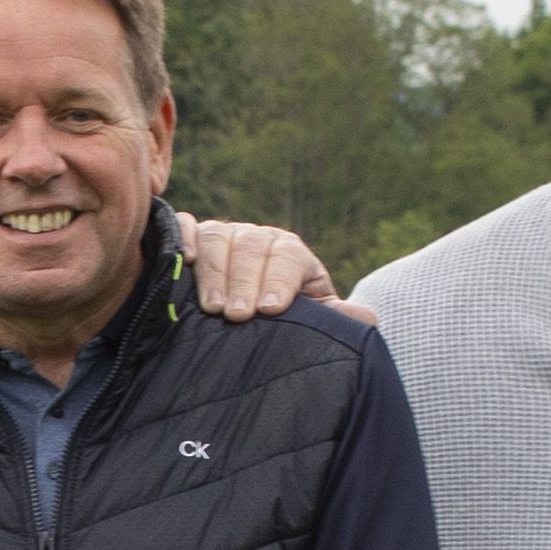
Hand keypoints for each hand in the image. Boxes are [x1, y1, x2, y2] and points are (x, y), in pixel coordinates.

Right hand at [182, 217, 339, 320]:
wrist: (246, 319)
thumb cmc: (280, 322)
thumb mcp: (310, 322)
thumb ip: (335, 320)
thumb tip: (365, 319)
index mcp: (289, 254)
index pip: (287, 257)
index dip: (278, 281)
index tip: (270, 310)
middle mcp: (257, 239)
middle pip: (251, 247)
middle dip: (244, 282)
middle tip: (237, 316)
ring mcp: (223, 236)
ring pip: (218, 237)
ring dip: (214, 271)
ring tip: (212, 307)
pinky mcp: (192, 238)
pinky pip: (185, 227)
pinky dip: (184, 238)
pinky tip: (186, 260)